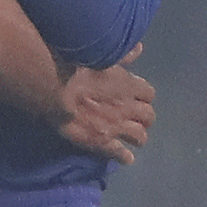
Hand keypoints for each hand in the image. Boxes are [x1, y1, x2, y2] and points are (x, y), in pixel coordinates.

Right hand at [56, 44, 154, 164]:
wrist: (57, 87)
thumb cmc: (77, 65)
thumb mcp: (102, 55)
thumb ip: (123, 55)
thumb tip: (139, 49)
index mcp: (129, 85)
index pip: (149, 94)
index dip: (143, 96)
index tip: (137, 96)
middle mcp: (128, 107)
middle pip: (149, 116)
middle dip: (144, 117)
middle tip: (136, 117)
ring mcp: (117, 126)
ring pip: (140, 137)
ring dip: (138, 136)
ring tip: (133, 136)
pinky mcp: (102, 141)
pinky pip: (120, 153)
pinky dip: (124, 156)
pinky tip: (126, 157)